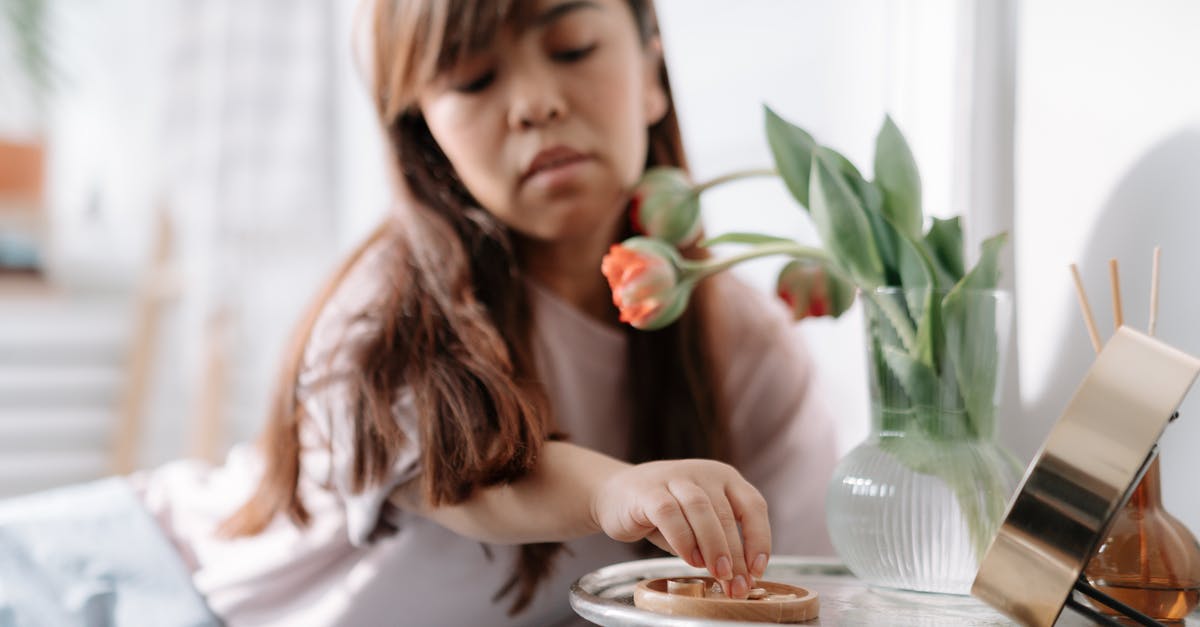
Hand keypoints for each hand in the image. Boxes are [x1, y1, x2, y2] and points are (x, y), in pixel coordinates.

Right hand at [590, 459, 770, 598]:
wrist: (615, 494)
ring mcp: (675, 476)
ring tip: (717, 575)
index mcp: (724, 478)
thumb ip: (716, 544)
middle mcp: (704, 472)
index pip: (753, 506)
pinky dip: (683, 539)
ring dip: (713, 546)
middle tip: (736, 586)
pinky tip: (690, 560)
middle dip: (735, 555)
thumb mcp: (697, 525)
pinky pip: (669, 513)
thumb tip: (737, 578)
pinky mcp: (648, 489)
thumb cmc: (663, 515)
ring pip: (701, 510)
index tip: (757, 570)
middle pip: (726, 514)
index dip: (759, 539)